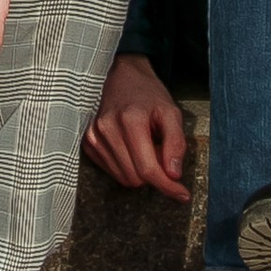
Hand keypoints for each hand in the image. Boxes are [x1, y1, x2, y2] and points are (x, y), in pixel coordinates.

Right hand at [83, 51, 190, 198]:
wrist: (121, 75)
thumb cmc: (148, 94)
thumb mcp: (171, 112)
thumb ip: (176, 142)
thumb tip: (173, 174)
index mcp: (131, 120)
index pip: (148, 168)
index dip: (167, 186)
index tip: (182, 195)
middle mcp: (107, 129)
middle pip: (136, 177)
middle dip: (155, 176)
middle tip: (163, 157)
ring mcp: (93, 136)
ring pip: (123, 178)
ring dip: (140, 172)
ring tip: (146, 148)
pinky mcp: (88, 142)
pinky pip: (111, 171)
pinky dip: (126, 167)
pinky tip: (131, 149)